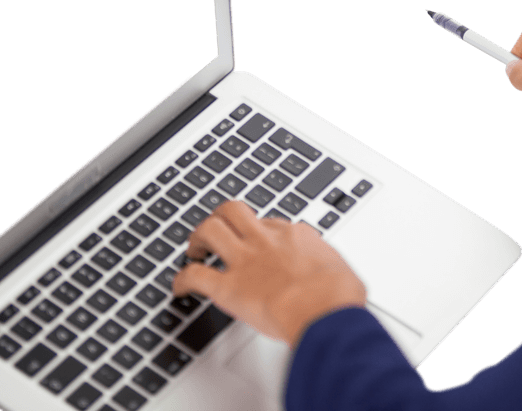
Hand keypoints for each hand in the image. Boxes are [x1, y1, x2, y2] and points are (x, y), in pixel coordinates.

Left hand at [171, 200, 366, 348]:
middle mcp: (266, 241)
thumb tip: (336, 280)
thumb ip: (330, 270)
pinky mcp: (228, 288)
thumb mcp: (342, 271)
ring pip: (210, 230)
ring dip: (198, 237)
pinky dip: (182, 280)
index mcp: (295, 236)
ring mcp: (245, 261)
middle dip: (221, 217)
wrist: (325, 311)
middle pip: (234, 211)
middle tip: (216, 230)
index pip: (271, 223)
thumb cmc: (338, 296)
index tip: (259, 242)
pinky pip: (195, 276)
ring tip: (193, 249)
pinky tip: (179, 288)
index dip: (260, 231)